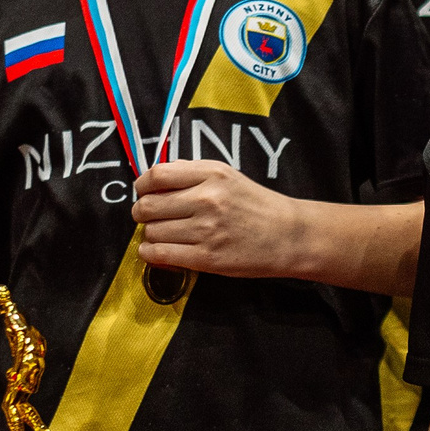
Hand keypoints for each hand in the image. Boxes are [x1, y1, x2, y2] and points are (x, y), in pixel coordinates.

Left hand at [132, 159, 313, 279]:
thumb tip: (154, 178)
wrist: (288, 236)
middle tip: (148, 216)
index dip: (142, 185)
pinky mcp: (207, 258)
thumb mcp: (228, 176)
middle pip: (149, 206)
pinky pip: (160, 255)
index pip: (157, 175)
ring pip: (152, 232)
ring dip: (150, 235)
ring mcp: (206, 230)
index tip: (143, 192)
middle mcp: (207, 199)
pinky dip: (150, 254)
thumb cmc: (256, 205)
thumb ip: (192, 172)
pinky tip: (155, 251)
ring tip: (162, 234)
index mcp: (212, 175)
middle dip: (141, 212)